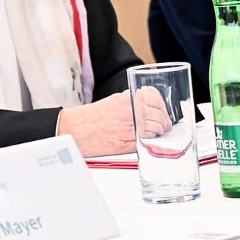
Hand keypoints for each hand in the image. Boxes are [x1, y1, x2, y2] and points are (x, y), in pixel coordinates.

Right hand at [55, 87, 170, 157]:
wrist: (74, 131)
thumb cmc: (89, 118)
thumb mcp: (112, 101)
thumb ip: (130, 102)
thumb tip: (146, 105)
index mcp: (126, 99)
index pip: (154, 97)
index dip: (160, 104)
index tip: (161, 109)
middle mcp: (130, 110)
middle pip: (159, 113)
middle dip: (164, 120)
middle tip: (163, 124)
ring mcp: (130, 126)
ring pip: (157, 127)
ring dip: (160, 131)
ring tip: (156, 133)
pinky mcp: (128, 142)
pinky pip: (148, 140)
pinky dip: (151, 141)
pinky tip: (148, 140)